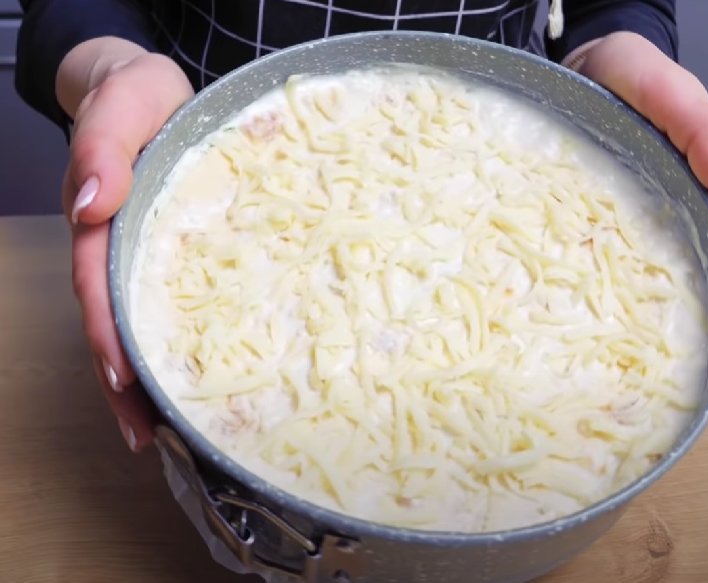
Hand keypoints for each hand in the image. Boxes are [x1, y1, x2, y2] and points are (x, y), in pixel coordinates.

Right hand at [59, 41, 192, 450]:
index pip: (97, 287)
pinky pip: (163, 310)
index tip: (125, 378)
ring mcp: (139, 260)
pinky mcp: (168, 261)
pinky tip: (190, 381)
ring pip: (133, 328)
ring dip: (142, 383)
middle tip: (145, 437)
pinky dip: (170, 349)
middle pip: (110, 324)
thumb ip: (102, 148)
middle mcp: (114, 251)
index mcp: (101, 223)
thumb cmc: (140, 99)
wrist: (155, 96)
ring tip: (163, 434)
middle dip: (123, 383)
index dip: (107, 333)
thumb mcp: (123, 106)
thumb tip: (89, 205)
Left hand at [576, 32, 707, 386]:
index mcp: (692, 186)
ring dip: (663, 324)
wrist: (574, 64)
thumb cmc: (626, 74)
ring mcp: (623, 217)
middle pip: (694, 272)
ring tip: (670, 376)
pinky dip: (604, 298)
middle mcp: (661, 209)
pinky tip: (599, 331)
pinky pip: (595, 261)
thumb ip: (702, 131)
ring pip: (647, 276)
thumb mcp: (669, 92)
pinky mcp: (583, 219)